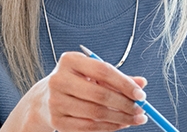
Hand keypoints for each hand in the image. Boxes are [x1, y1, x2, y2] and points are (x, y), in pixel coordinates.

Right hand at [4, 52, 149, 131]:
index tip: (141, 94)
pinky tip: (120, 124)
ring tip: (135, 118)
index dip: (124, 84)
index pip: (103, 71)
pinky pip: (89, 127)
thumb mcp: (93, 74)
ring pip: (96, 113)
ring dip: (120, 118)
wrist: (45, 98)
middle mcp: (59, 79)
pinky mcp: (57, 120)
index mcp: (69, 60)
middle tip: (140, 110)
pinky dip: (109, 127)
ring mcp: (56, 101)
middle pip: (99, 95)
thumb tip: (142, 83)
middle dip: (125, 104)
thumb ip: (117, 77)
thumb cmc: (76, 82)